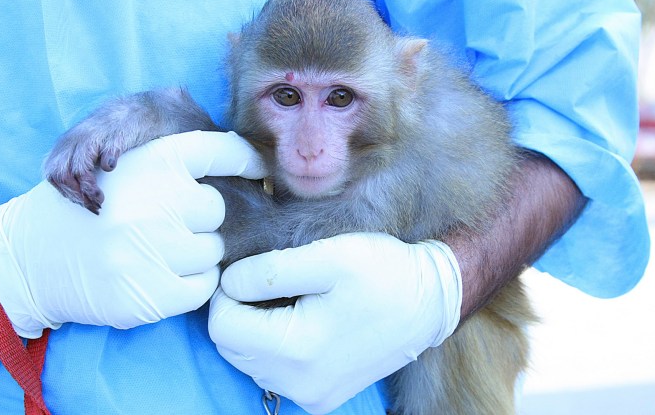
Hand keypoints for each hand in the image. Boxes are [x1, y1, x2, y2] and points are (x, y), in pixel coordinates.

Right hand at [0, 130, 265, 337]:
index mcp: (153, 159)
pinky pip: (204, 287)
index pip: (221, 150)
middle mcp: (158, 200)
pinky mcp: (152, 294)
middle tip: (164, 224)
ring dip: (193, 253)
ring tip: (154, 250)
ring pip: (213, 251)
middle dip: (198, 219)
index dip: (246, 159)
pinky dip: (190, 283)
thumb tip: (254, 166)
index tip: (260, 169)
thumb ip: (177, 161)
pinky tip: (158, 274)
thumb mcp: (126, 164)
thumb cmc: (94, 208)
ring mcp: (154, 249)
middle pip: (216, 209)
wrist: (34, 258)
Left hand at [208, 232, 461, 413]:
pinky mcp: (321, 397)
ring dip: (253, 329)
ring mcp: (312, 396)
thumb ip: (270, 270)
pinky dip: (273, 345)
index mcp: (299, 349)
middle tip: (262, 280)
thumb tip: (229, 282)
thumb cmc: (385, 272)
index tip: (246, 269)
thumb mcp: (330, 256)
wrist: (431, 302)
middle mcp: (301, 384)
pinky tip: (297, 319)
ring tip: (284, 297)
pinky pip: (274, 372)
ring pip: (249, 362)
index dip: (224, 292)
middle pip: (232, 348)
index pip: (223, 327)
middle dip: (235, 311)